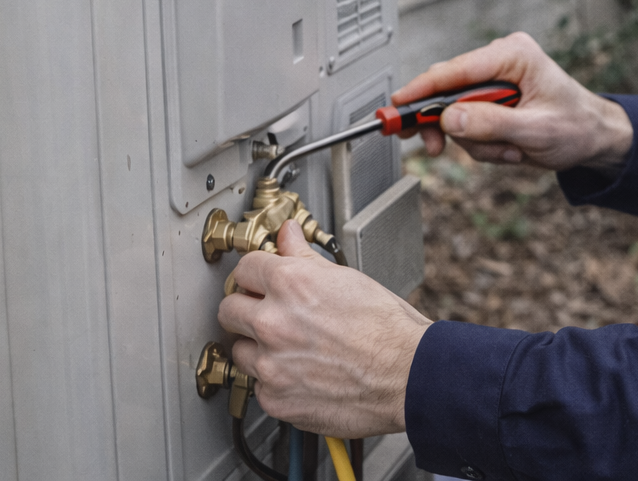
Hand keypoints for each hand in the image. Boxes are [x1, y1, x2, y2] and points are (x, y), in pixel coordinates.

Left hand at [219, 220, 431, 437]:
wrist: (408, 376)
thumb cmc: (388, 329)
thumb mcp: (348, 278)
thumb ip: (306, 258)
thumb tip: (288, 237)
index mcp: (291, 284)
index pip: (245, 267)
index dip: (255, 272)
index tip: (259, 279)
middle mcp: (273, 322)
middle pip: (228, 308)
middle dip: (245, 307)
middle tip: (266, 312)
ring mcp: (271, 364)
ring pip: (239, 350)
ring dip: (257, 347)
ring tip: (288, 347)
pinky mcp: (276, 399)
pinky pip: (258, 386)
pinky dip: (274, 381)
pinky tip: (300, 372)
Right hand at [394, 31, 632, 172]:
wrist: (594, 139)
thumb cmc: (577, 126)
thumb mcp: (535, 130)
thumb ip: (492, 124)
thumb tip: (450, 118)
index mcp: (512, 54)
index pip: (453, 70)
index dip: (420, 91)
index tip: (394, 108)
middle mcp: (500, 61)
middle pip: (446, 92)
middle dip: (451, 127)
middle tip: (437, 150)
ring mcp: (495, 81)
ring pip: (456, 114)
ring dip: (477, 142)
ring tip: (510, 150)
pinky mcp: (493, 99)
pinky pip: (468, 125)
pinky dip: (483, 144)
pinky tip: (510, 148)